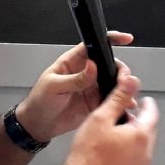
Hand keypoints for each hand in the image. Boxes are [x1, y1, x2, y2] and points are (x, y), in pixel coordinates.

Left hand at [15, 30, 133, 141]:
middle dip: (120, 69)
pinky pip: (111, 99)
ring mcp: (91, 88)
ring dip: (123, 85)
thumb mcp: (54, 86)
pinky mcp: (94, 103)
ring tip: (126, 92)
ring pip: (112, 81)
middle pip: (108, 64)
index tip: (124, 39)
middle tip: (123, 78)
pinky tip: (125, 104)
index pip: (93, 46)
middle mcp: (85, 73)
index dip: (110, 40)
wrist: (38, 125)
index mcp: (73, 62)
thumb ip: (74, 78)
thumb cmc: (39, 100)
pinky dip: (120, 101)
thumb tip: (92, 67)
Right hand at [57, 73, 158, 164]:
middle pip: (147, 132)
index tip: (145, 100)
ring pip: (140, 149)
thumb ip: (118, 98)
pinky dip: (126, 157)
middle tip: (126, 117)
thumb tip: (131, 81)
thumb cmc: (88, 156)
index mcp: (141, 136)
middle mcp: (145, 155)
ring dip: (132, 141)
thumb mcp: (100, 118)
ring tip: (113, 137)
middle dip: (139, 122)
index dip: (148, 104)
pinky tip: (109, 157)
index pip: (152, 113)